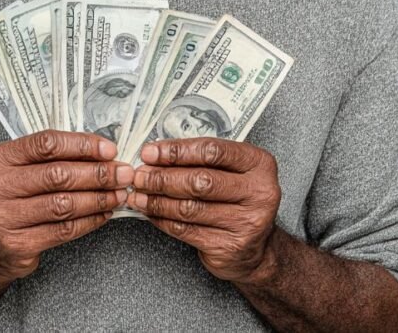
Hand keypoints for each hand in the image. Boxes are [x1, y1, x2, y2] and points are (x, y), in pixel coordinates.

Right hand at [0, 130, 132, 281]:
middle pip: (58, 175)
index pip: (46, 144)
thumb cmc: (13, 200)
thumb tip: (103, 151)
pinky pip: (63, 230)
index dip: (82, 145)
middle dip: (98, 173)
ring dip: (98, 198)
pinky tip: (104, 213)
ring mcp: (3, 217)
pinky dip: (90, 221)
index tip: (109, 150)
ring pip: (64, 204)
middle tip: (122, 174)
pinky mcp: (17, 244)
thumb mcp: (20, 169)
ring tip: (118, 194)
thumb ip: (53, 158)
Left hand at [127, 138, 280, 282]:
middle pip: (200, 181)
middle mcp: (259, 193)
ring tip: (138, 194)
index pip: (212, 151)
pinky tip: (150, 212)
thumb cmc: (237, 199)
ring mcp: (246, 222)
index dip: (176, 151)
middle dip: (162, 178)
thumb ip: (201, 160)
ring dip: (157, 200)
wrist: (256, 247)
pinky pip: (186, 230)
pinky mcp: (229, 247)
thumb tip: (155, 154)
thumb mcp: (231, 171)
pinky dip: (162, 219)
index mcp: (259, 164)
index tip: (150, 152)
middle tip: (139, 175)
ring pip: (189, 208)